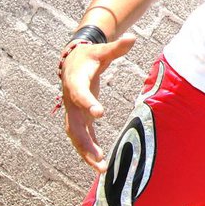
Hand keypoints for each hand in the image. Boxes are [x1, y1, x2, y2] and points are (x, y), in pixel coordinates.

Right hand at [61, 33, 135, 172]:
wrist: (73, 60)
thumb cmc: (90, 55)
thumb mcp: (103, 51)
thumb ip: (117, 47)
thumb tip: (133, 38)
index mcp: (76, 81)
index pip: (80, 94)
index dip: (88, 103)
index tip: (99, 114)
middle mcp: (71, 100)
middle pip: (74, 125)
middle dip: (85, 143)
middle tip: (99, 157)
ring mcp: (73, 111)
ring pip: (76, 136)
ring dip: (86, 152)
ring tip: (101, 168)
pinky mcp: (79, 116)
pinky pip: (82, 136)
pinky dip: (90, 149)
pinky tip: (100, 163)